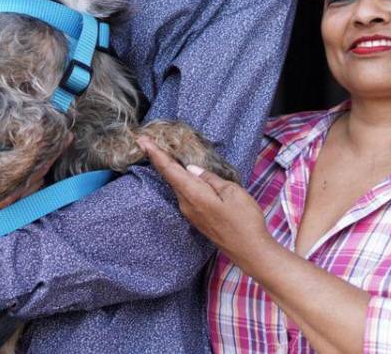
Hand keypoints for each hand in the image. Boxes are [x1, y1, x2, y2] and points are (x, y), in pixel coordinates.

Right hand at [0, 137, 56, 238]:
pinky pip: (26, 193)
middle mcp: (9, 200)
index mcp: (2, 188)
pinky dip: (33, 178)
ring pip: (35, 186)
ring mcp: (8, 207)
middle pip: (40, 175)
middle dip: (51, 156)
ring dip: (43, 167)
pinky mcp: (3, 210)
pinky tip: (35, 167)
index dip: (49, 150)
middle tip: (65, 138)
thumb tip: (5, 126)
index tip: (62, 136)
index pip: (34, 166)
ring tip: (52, 149)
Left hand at [139, 136, 274, 265]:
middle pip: (169, 177)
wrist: (249, 250)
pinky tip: (182, 172)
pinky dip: (179, 179)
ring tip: (164, 151)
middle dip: (158, 158)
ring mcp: (190, 212)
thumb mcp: (232, 192)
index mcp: (194, 195)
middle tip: (148, 141)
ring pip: (176, 185)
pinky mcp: (196, 217)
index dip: (155, 154)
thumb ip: (210, 178)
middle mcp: (186, 204)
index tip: (141, 140)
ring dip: (169, 168)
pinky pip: (183, 193)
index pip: (169, 170)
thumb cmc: (245, 220)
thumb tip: (192, 169)